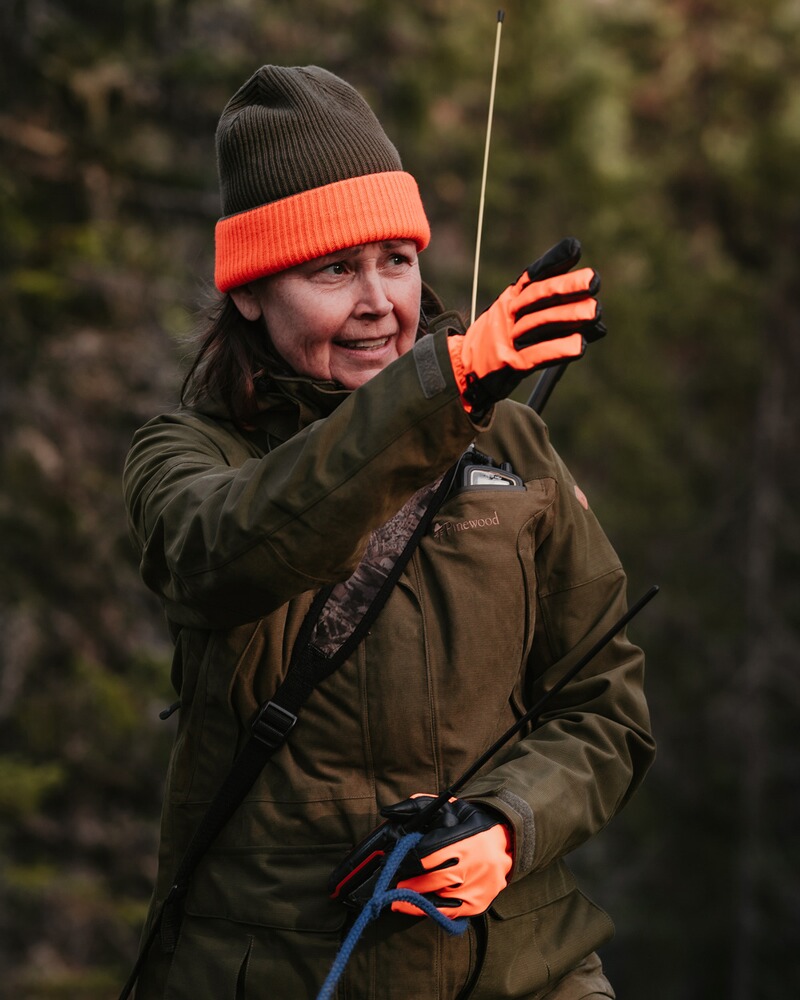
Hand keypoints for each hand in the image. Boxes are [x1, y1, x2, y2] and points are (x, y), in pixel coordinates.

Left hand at [381, 795, 512, 917]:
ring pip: (439, 900)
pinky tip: (418, 907)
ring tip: (398, 899)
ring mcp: (478, 886)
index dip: (404, 861)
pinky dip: (432, 910)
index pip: (426, 855)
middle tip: (391, 884)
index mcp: (463, 838)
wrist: (506, 838)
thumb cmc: (469, 822)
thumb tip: (387, 812)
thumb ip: (416, 807)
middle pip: (431, 880)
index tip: (389, 863)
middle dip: (408, 884)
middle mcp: (473, 864)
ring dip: (416, 900)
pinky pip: (450, 912)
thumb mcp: (447, 807)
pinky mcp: (480, 902)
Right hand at [447, 238, 605, 415]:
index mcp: (509, 300)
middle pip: (536, 296)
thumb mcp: (518, 323)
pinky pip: (535, 355)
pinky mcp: (508, 365)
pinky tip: (579, 345)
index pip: (532, 277)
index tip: (576, 248)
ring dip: (568, 316)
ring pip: (538, 323)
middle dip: (565, 286)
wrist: (463, 372)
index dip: (552, 261)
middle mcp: (506, 315)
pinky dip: (558, 349)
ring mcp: (506, 339)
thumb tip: (598, 325)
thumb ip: (553, 319)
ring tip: (595, 311)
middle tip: (593, 280)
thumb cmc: (501, 345)